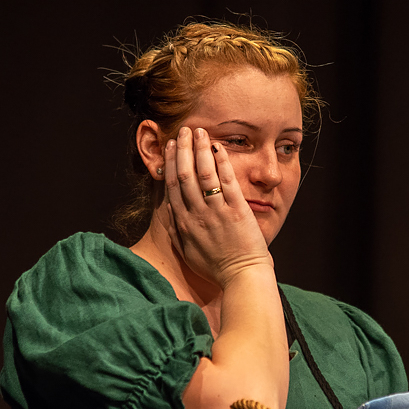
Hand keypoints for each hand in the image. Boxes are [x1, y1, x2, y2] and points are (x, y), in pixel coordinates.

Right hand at [164, 126, 272, 287]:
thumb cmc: (217, 267)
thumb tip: (167, 211)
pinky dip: (221, 162)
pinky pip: (226, 181)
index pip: (172, 186)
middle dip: (182, 149)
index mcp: (183, 223)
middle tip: (183, 131)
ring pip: (202, 174)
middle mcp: (196, 214)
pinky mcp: (237, 210)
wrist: (241, 276)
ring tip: (199, 131)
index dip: (170, 163)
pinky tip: (219, 147)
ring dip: (199, 149)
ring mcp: (216, 211)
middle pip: (183, 174)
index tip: (170, 147)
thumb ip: (176, 230)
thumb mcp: (188, 251)